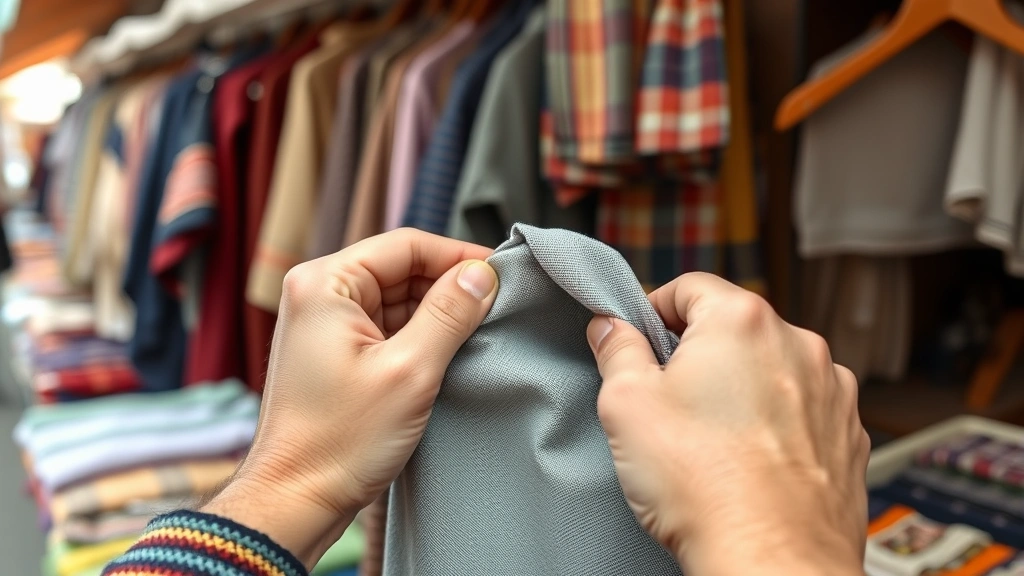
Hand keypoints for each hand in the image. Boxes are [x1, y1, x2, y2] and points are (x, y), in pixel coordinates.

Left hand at [203, 229, 497, 567]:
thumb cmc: (339, 441)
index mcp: (325, 283)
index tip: (501, 274)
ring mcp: (325, 324)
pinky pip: (388, 327)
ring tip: (479, 335)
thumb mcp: (411, 371)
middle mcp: (319, 293)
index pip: (406, 245)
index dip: (458, 256)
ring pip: (398, 299)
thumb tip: (483, 274)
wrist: (295, 501)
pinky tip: (451, 354)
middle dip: (450, 287)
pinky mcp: (336, 353)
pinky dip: (420, 336)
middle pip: (402, 268)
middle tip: (497, 309)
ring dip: (438, 314)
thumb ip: (450, 314)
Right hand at [587, 273, 868, 575]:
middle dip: (698, 356)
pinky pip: (802, 411)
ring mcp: (833, 390)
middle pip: (733, 328)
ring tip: (711, 442)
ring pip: (771, 370)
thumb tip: (610, 328)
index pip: (688, 287)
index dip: (654, 312)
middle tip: (667, 403)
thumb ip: (616, 350)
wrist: (771, 562)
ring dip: (741, 390)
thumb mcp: (626, 404)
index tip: (638, 346)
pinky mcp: (850, 435)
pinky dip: (776, 425)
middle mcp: (799, 344)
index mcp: (742, 320)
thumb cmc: (703, 485)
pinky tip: (749, 463)